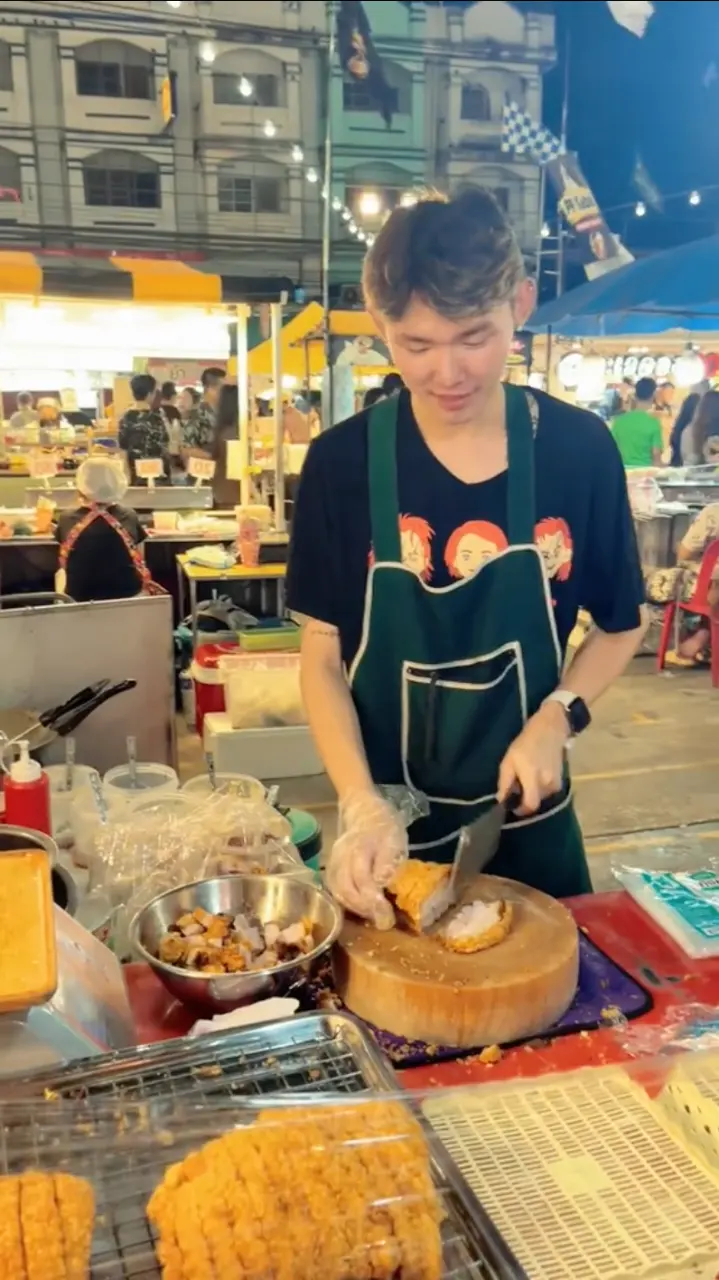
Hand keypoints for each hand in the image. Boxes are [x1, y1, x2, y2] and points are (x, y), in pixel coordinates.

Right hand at [326, 789, 407, 929]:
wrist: (363, 809)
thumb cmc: (384, 826)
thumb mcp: (395, 839)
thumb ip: (389, 862)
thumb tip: (382, 885)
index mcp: (360, 848)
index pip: (363, 880)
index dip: (374, 901)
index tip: (387, 916)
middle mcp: (342, 857)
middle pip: (347, 889)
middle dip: (364, 909)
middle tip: (383, 920)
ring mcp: (334, 862)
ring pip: (338, 892)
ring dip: (355, 909)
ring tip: (373, 916)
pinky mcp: (331, 867)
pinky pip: (334, 889)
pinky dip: (346, 903)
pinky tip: (360, 909)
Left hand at [497, 702, 567, 815]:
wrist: (550, 729)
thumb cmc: (526, 743)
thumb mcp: (509, 760)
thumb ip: (505, 782)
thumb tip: (501, 800)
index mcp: (533, 779)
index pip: (530, 806)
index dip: (520, 810)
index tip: (512, 806)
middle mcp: (547, 784)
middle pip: (534, 802)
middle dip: (524, 798)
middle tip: (516, 784)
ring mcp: (556, 783)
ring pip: (540, 797)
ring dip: (532, 791)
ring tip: (526, 775)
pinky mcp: (561, 781)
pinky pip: (547, 791)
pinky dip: (539, 787)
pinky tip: (535, 773)